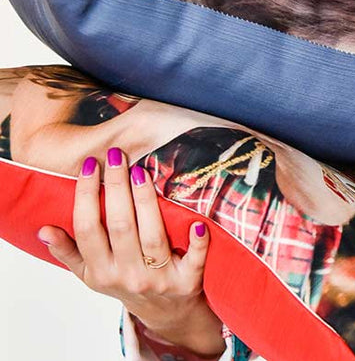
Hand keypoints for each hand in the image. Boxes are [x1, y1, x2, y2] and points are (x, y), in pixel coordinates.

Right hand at [38, 148, 225, 356]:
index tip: (90, 165)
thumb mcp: (92, 273)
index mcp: (101, 271)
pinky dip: (197, 243)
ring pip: (152, 235)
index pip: (87, 229)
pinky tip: (197, 223)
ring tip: (140, 171)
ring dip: (147, 202)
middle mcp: (128, 275)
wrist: (166, 312)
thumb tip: (45, 230)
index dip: (86, 196)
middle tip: (116, 155)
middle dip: (116, 188)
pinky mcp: (188, 281)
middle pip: (120, 226)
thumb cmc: (126, 281)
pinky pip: (194, 260)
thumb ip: (69, 252)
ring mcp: (159, 279)